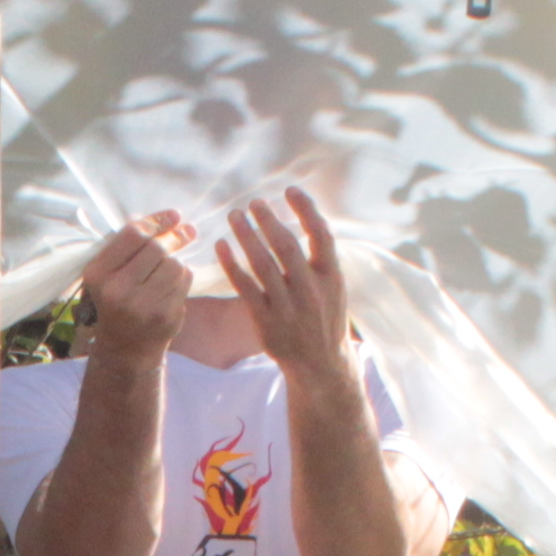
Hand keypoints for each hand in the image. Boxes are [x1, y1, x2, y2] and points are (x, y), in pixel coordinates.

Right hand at [78, 210, 191, 362]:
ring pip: (174, 264)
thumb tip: (170, 218)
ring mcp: (142, 306)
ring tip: (170, 268)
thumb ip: (129, 245)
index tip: (173, 215)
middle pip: (156, 248)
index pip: (132, 235)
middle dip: (174, 237)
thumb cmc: (117, 301)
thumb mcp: (109, 273)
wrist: (125, 347)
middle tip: (186, 231)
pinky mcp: (165, 316)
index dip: (156, 221)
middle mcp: (117, 290)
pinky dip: (183, 277)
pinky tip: (172, 285)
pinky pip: (184, 282)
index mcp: (98, 274)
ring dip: (177, 261)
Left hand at [216, 189, 351, 375]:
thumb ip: (320, 259)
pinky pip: (244, 287)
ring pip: (262, 264)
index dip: (306, 209)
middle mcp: (310, 290)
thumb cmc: (325, 318)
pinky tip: (221, 246)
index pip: (321, 235)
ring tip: (235, 216)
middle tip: (253, 203)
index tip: (289, 190)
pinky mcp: (266, 320)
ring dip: (246, 235)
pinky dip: (231, 264)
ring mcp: (287, 307)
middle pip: (286, 246)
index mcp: (331, 278)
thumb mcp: (333, 288)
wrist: (320, 364)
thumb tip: (306, 219)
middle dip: (268, 220)